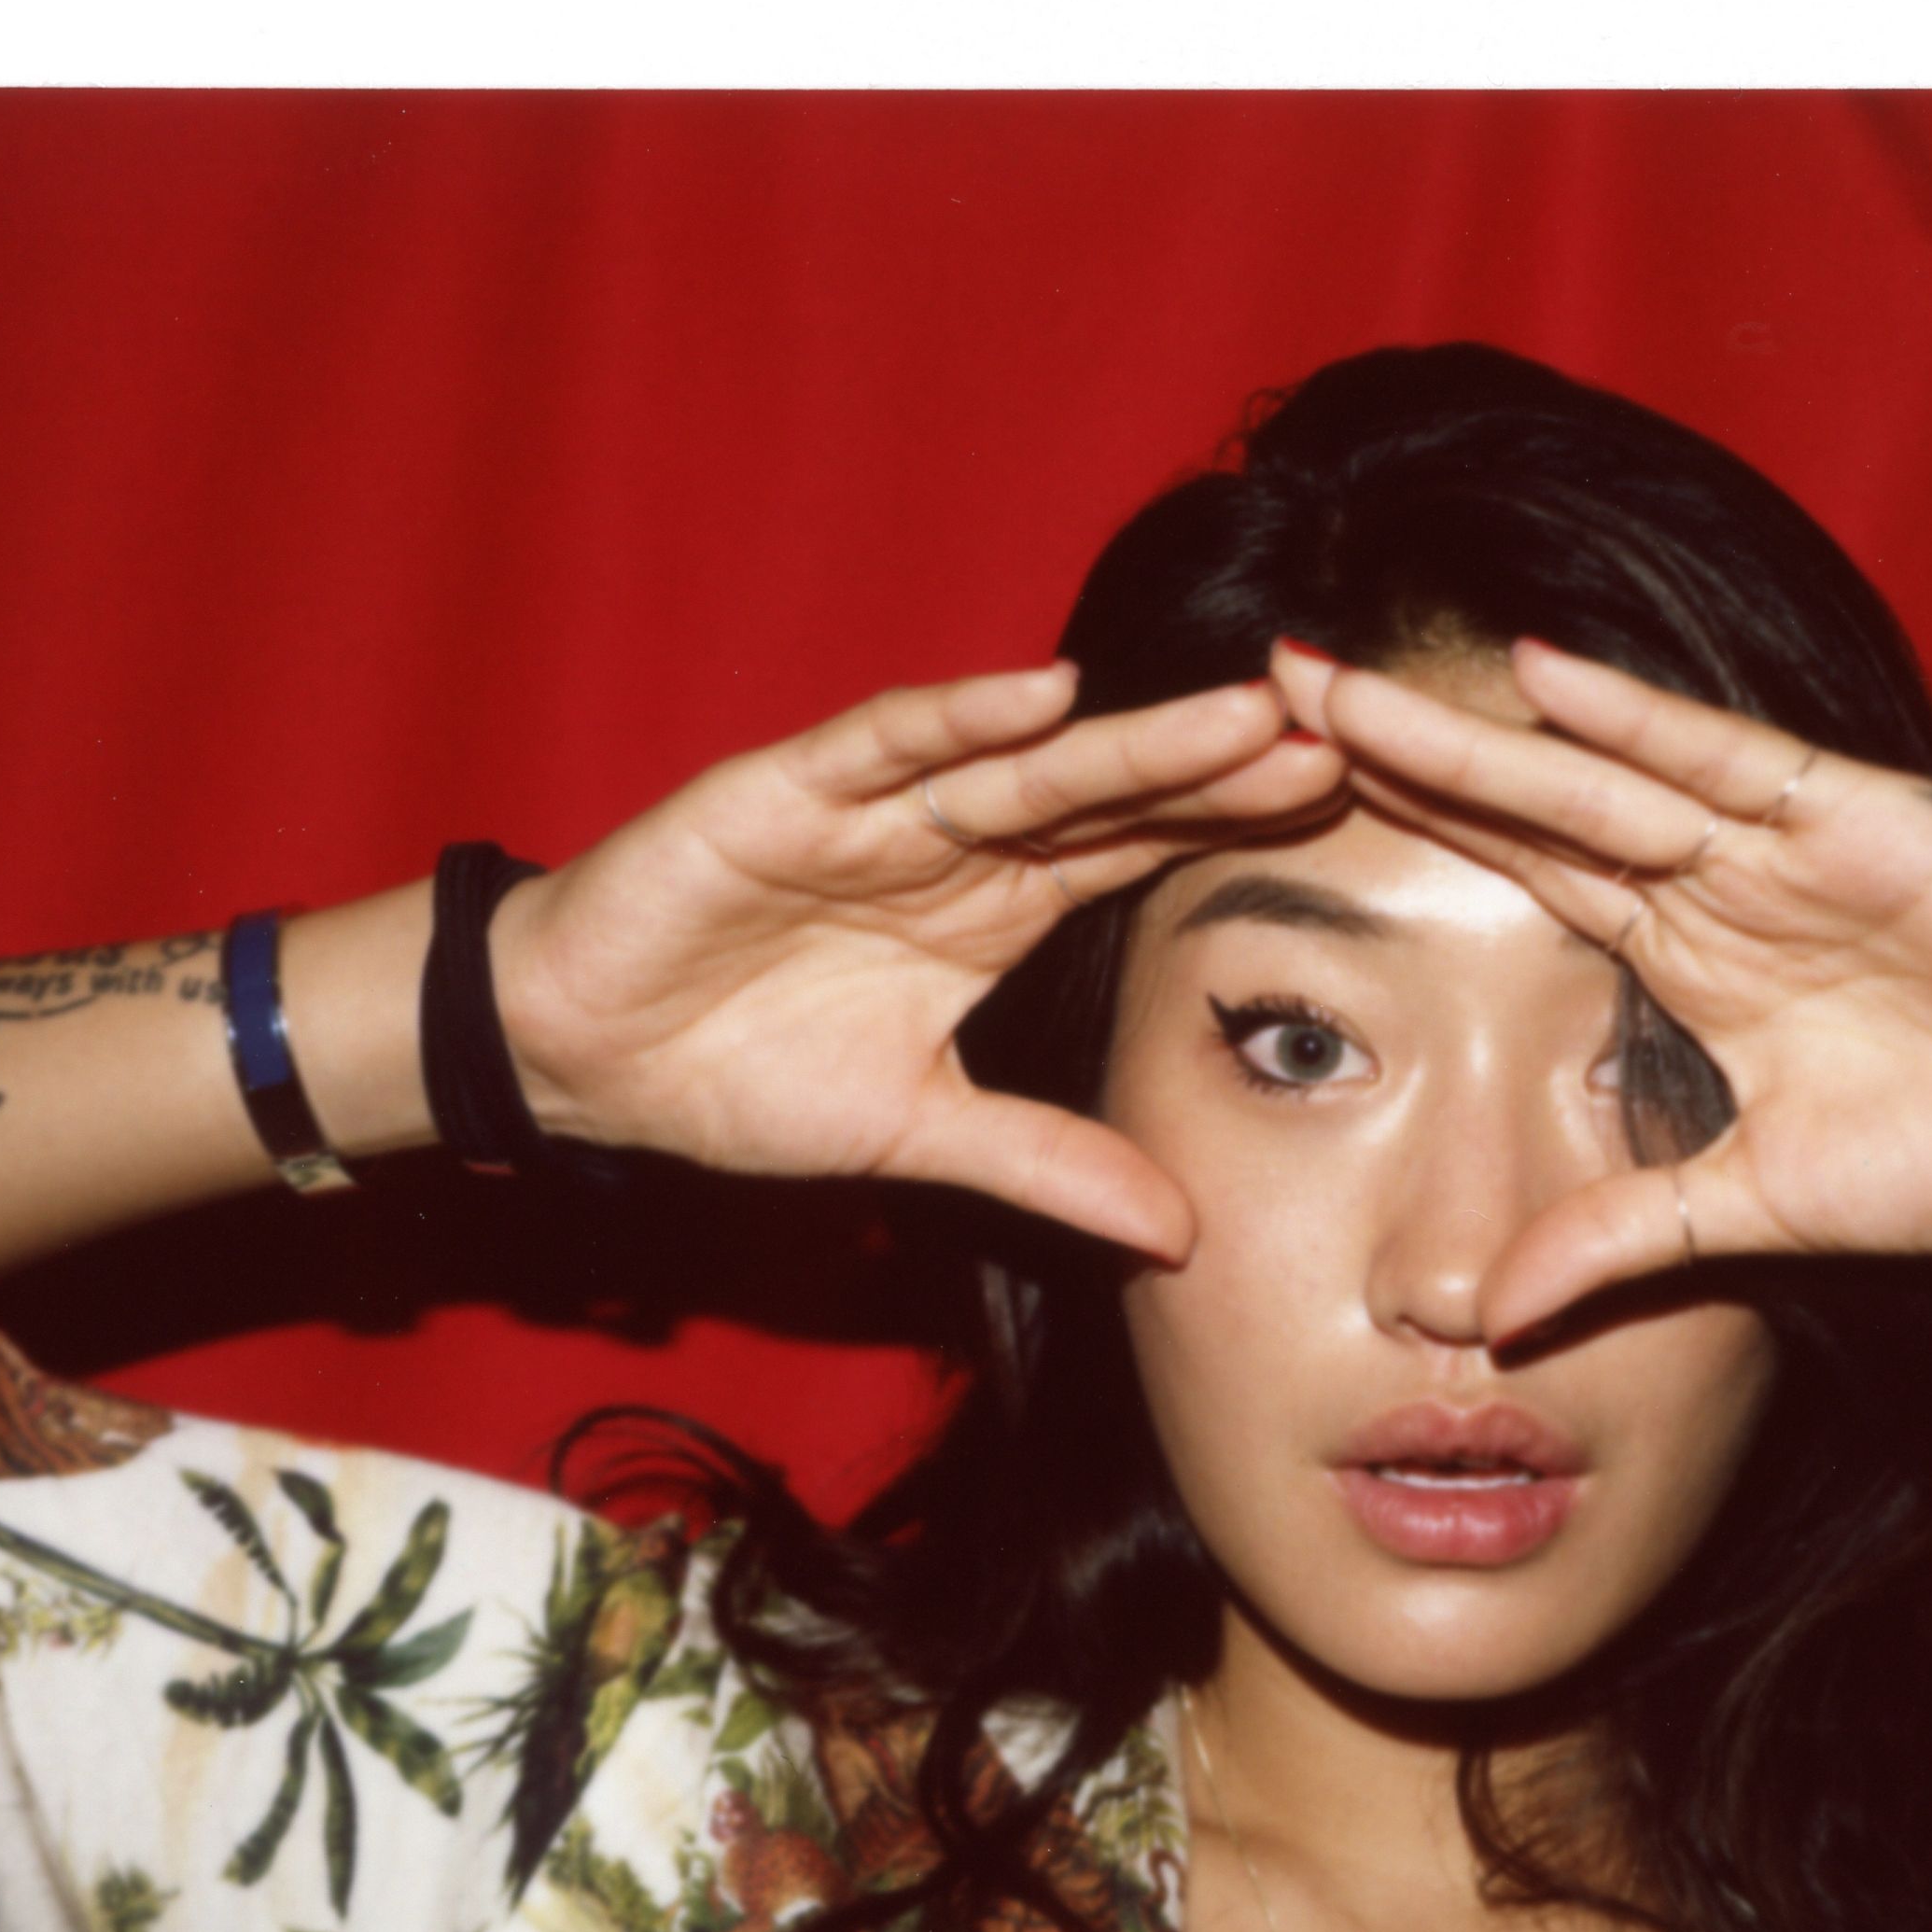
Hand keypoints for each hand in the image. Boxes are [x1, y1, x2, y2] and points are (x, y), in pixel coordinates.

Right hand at [490, 665, 1340, 1257]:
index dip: (1232, 827)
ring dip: (1129, 739)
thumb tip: (1181, 1236)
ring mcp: (873, 809)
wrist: (589, 1060)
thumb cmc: (741, 1075)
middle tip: (1339, 733)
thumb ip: (1052, 1169)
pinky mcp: (783, 793)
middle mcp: (952, 840)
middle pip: (1108, 794)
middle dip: (1216, 766)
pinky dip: (957, 720)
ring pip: (1022, 763)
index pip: (1137, 851)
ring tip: (1240, 714)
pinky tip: (1044, 696)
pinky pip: (883, 747)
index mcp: (995, 907)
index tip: (1342, 807)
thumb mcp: (923, 1137)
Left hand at [1279, 639, 1931, 1337]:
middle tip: (1265, 688)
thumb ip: (1619, 1244)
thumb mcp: (1746, 1214)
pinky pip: (1733, 759)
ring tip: (1347, 679)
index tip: (1282, 805)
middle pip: (1526, 799)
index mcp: (1681, 954)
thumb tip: (1494, 1318)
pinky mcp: (1864, 819)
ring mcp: (1783, 840)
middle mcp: (1715, 877)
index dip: (1407, 833)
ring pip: (1600, 766)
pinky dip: (1644, 717)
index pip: (1515, 873)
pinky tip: (1541, 676)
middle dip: (1399, 748)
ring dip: (1475, 724)